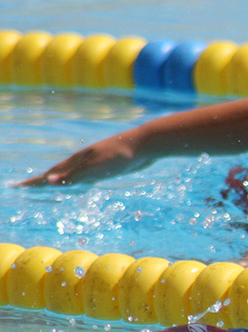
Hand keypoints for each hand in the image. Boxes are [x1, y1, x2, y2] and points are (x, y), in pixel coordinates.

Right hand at [19, 136, 137, 185]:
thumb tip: (49, 182)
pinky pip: (87, 176)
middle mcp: (83, 161)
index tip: (17, 186)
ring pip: (72, 174)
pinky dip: (78, 181)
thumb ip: (74, 176)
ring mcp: (94, 163)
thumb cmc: (120, 156)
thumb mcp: (96, 168)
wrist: (145, 145)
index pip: (50, 174)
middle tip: (26, 186)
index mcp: (77, 161)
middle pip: (58, 172)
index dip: (34, 182)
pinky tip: (84, 183)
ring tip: (49, 185)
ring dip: (59, 179)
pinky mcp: (107, 166)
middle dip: (41, 180)